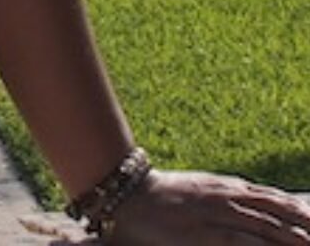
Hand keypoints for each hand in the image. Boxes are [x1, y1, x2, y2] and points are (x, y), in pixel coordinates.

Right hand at [108, 170, 309, 242]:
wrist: (132, 195)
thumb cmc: (161, 194)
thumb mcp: (196, 188)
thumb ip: (219, 194)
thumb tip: (240, 196)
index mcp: (224, 186)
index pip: (268, 196)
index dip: (292, 206)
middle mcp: (227, 197)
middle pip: (273, 210)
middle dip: (299, 222)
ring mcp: (220, 215)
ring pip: (266, 227)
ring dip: (291, 236)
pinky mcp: (211, 234)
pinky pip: (245, 243)